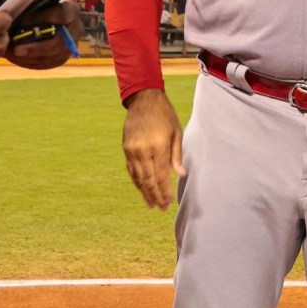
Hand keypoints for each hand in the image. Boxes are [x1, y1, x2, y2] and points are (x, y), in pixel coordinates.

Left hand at [7, 0, 81, 69]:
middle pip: (61, 41)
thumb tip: (12, 12)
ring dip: (33, 57)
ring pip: (56, 56)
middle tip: (17, 50)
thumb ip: (28, 3)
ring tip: (14, 55)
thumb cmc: (36, 6)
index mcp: (71, 9)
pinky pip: (51, 63)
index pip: (61, 14)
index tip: (20, 22)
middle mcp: (76, 27)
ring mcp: (72, 44)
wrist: (41, 18)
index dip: (41, 18)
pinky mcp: (64, 56)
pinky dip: (34, 63)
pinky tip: (20, 59)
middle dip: (38, 47)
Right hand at [123, 88, 185, 208]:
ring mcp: (132, 150)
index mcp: (158, 145)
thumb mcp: (176, 131)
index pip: (161, 175)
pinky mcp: (125, 149)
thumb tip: (181, 174)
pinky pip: (131, 170)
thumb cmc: (164, 114)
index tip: (169, 202)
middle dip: (155, 196)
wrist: (143, 99)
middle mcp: (143, 150)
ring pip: (138, 178)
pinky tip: (142, 190)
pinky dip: (137, 182)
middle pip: (149, 180)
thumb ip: (177, 155)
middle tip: (161, 208)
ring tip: (151, 204)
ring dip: (145, 193)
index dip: (165, 191)